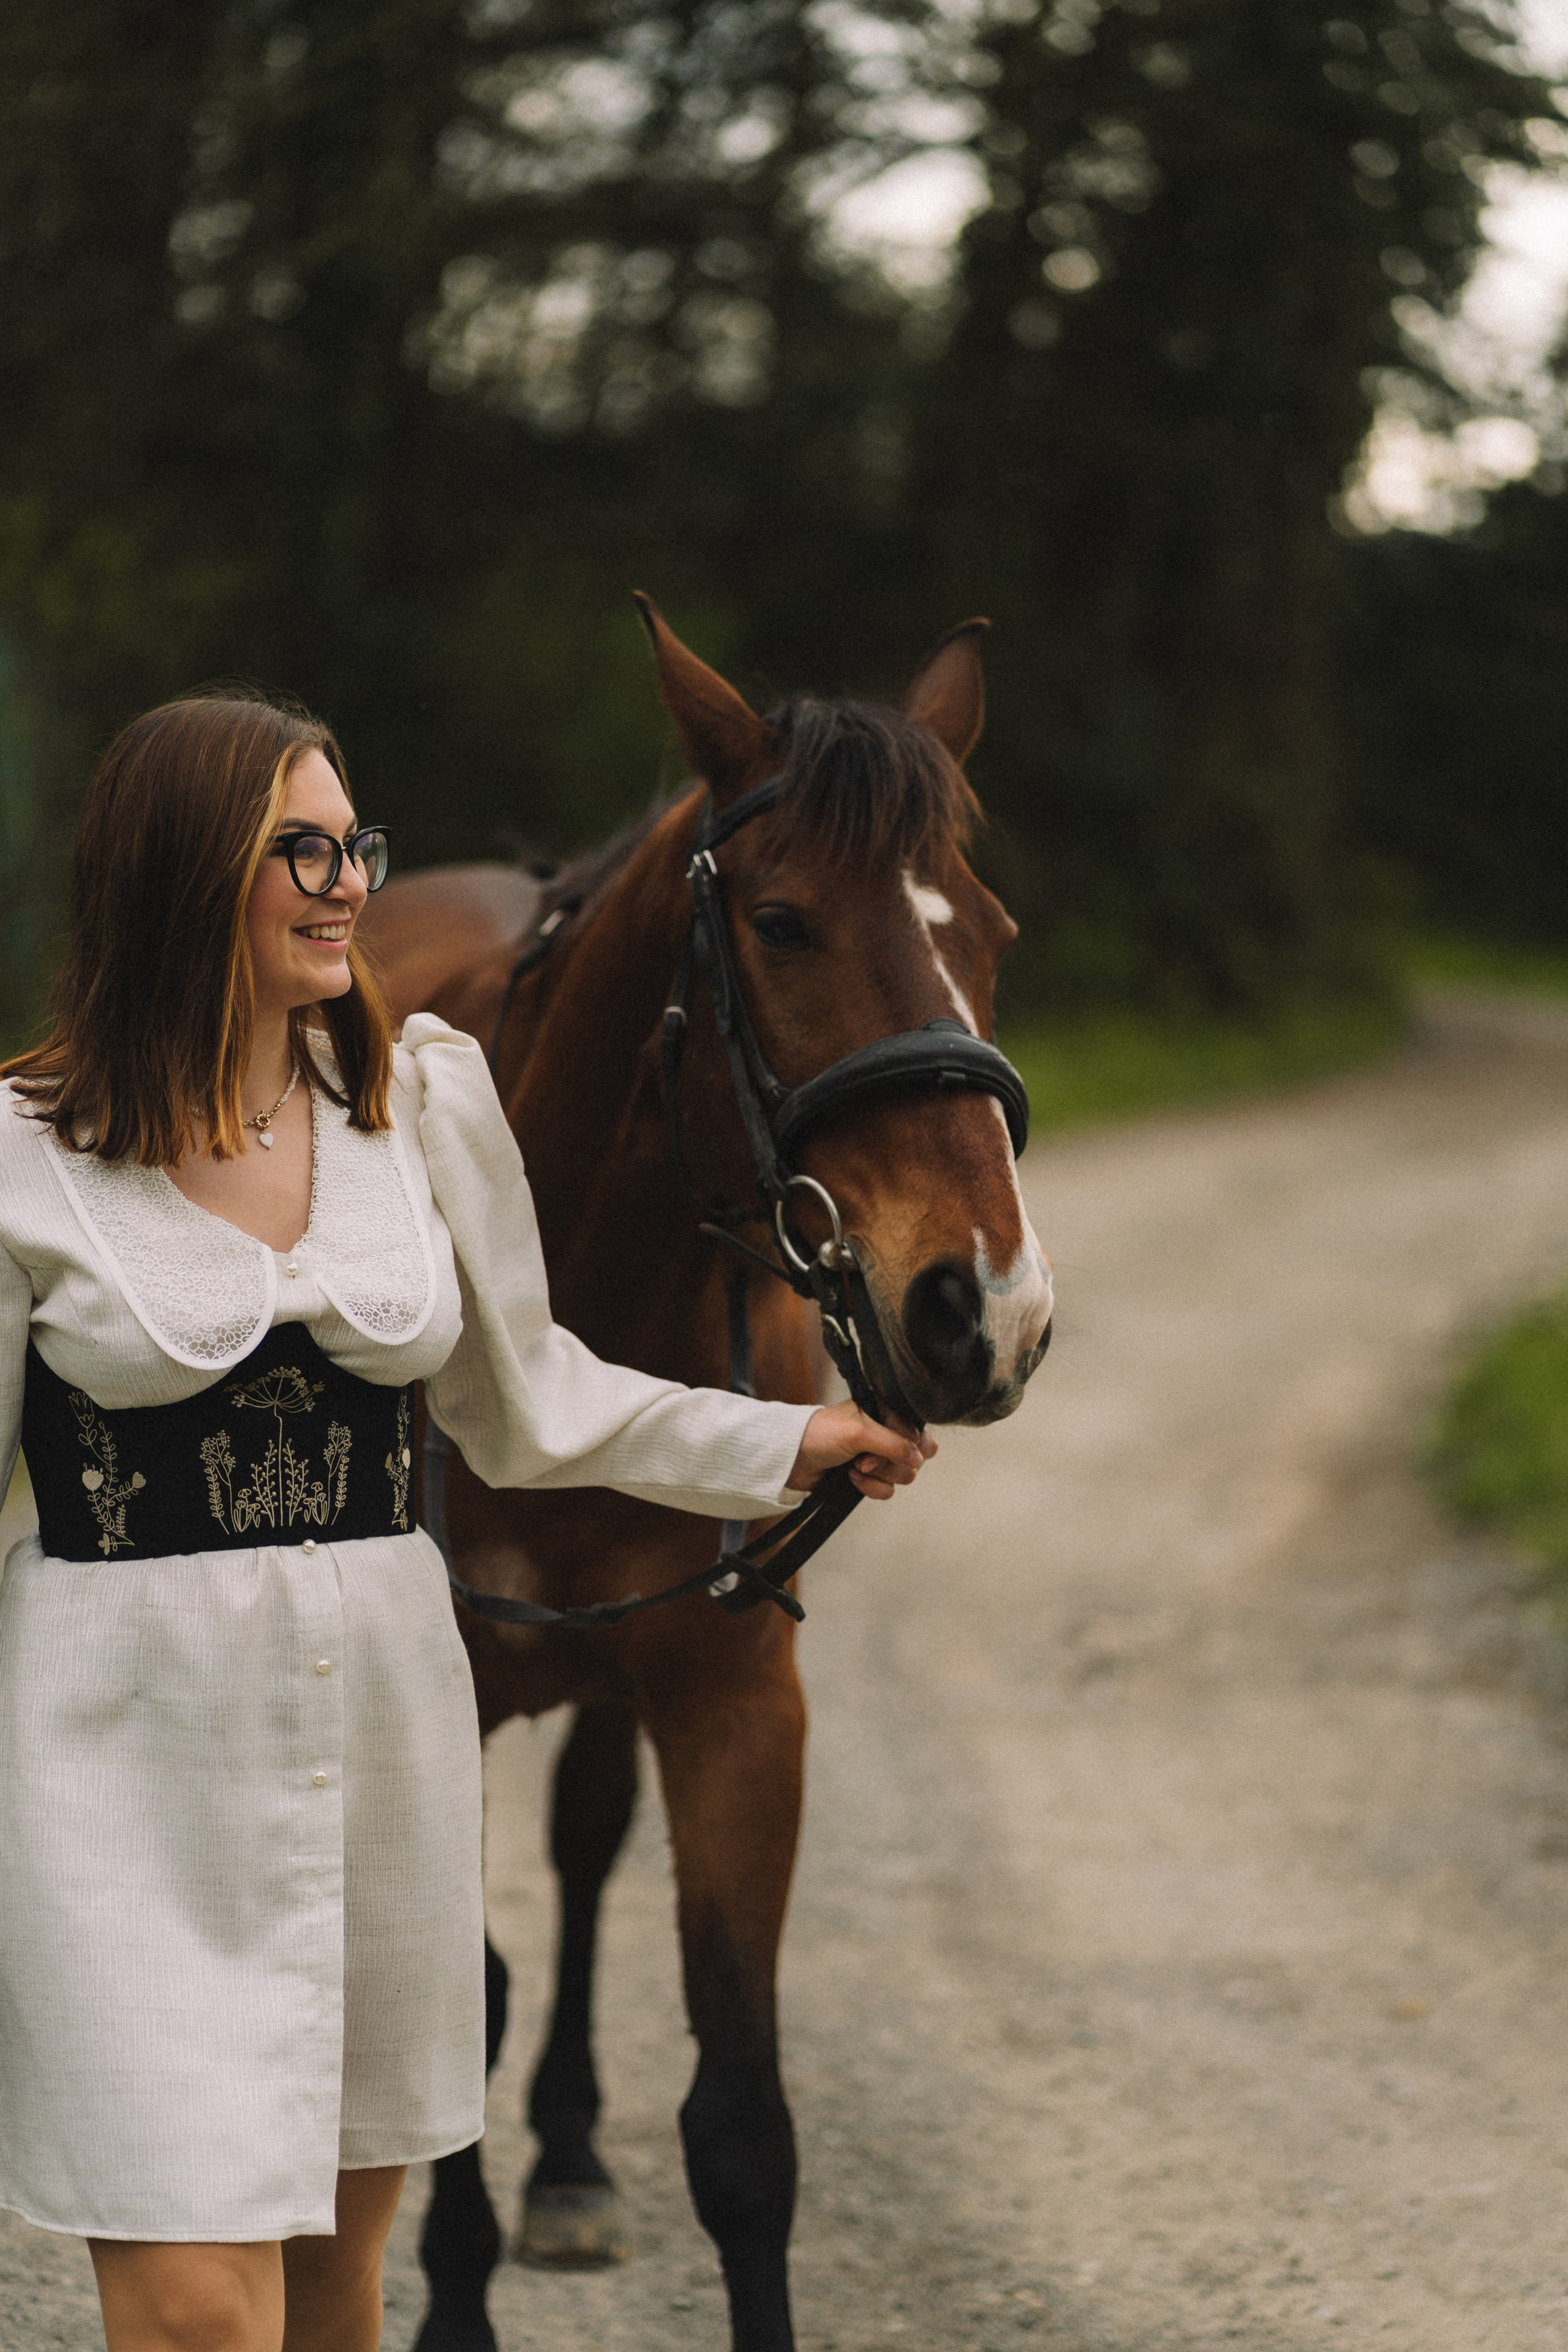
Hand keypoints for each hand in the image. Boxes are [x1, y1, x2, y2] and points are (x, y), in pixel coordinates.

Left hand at [786, 1403, 937, 1500]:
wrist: (793, 1458)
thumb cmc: (820, 1435)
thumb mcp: (859, 1432)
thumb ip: (893, 1444)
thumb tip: (918, 1460)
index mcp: (886, 1411)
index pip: (919, 1433)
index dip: (907, 1446)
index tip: (886, 1448)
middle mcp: (885, 1433)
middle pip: (914, 1458)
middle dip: (889, 1463)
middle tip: (865, 1459)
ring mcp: (878, 1456)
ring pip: (902, 1476)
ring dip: (877, 1475)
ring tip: (855, 1467)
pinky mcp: (870, 1476)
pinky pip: (887, 1490)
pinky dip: (870, 1487)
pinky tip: (851, 1479)